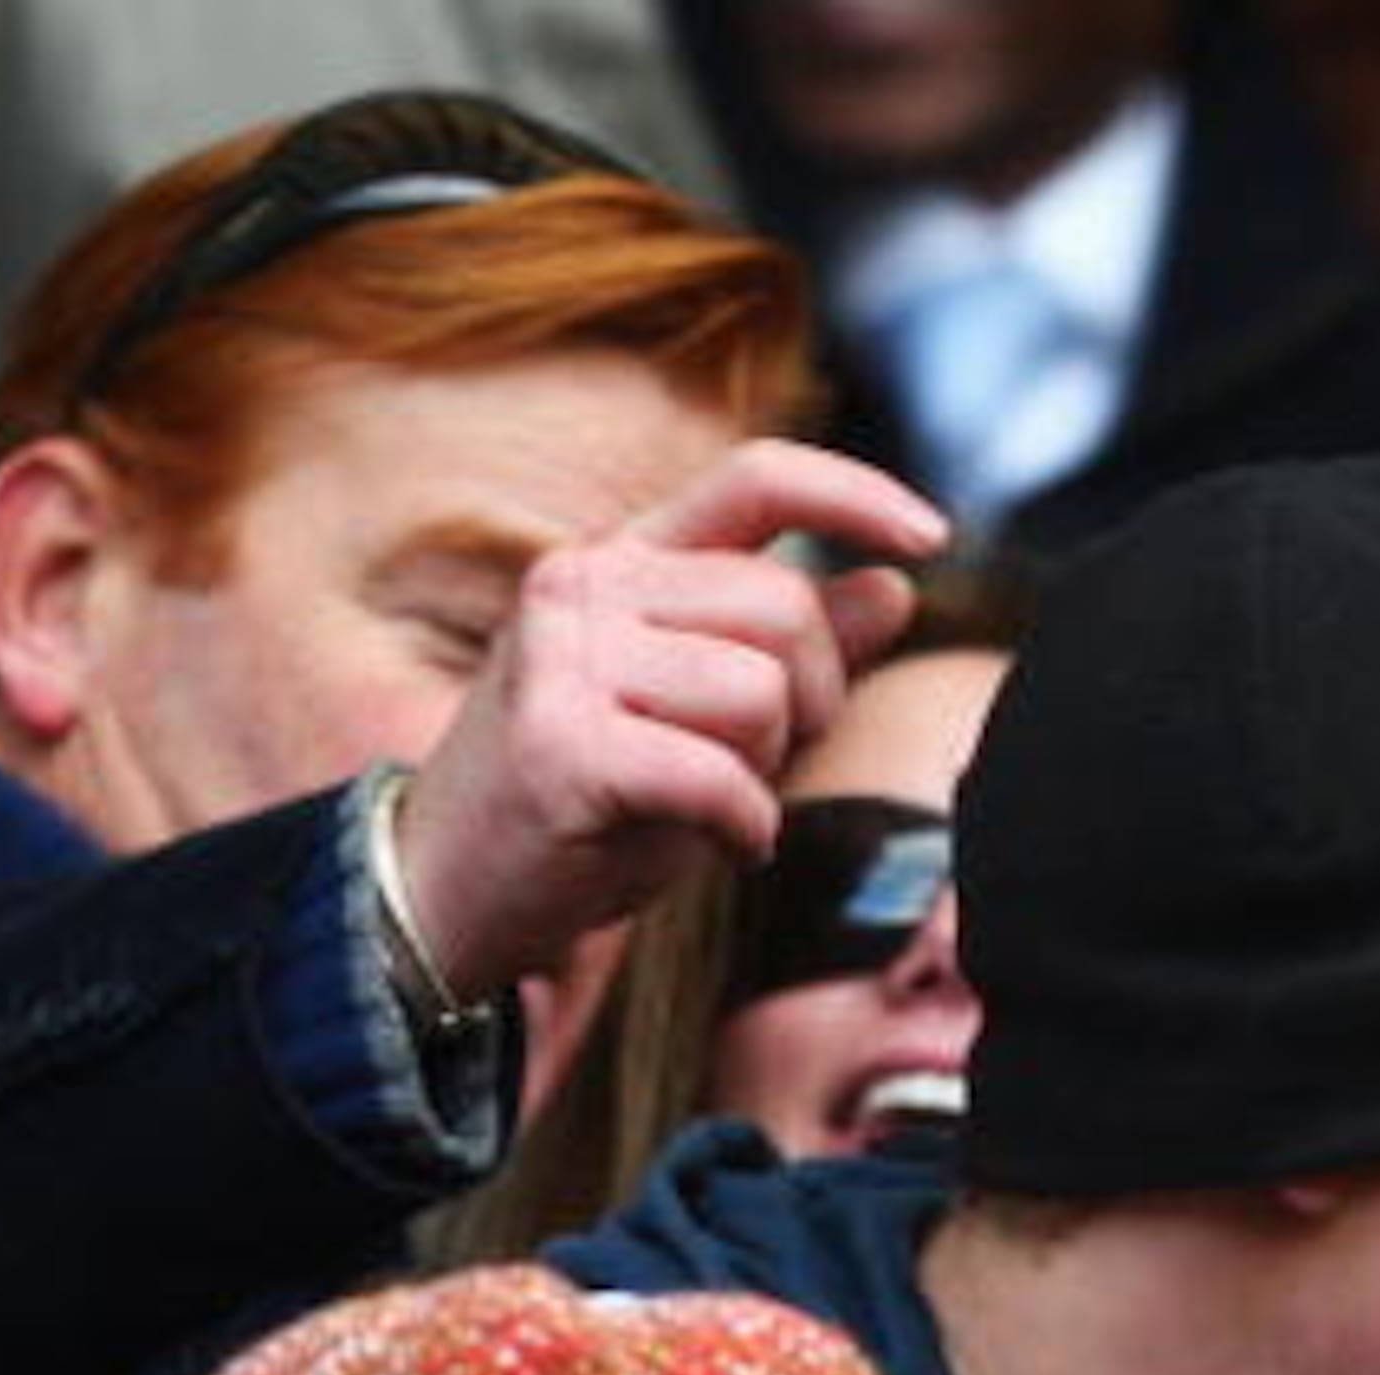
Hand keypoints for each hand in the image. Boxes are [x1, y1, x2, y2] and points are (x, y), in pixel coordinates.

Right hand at [388, 439, 947, 997]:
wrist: (447, 890)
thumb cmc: (587, 801)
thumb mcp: (704, 713)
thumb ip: (794, 651)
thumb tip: (894, 587)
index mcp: (622, 561)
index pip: (753, 480)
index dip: (852, 496)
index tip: (931, 536)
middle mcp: (582, 583)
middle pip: (786, 608)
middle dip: (810, 700)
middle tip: (754, 763)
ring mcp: (562, 656)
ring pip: (760, 693)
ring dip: (764, 769)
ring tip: (709, 802)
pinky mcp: (561, 743)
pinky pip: (721, 777)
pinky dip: (743, 828)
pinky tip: (716, 844)